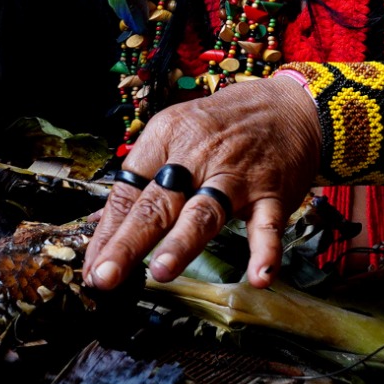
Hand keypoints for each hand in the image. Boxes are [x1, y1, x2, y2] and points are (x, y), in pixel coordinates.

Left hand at [83, 73, 321, 291]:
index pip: (128, 191)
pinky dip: (265, 252)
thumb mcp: (176, 132)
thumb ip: (143, 179)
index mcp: (166, 138)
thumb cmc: (224, 124)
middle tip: (104, 276)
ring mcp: (235, 176)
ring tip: (160, 272)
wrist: (291, 106)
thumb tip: (102, 224)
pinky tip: (258, 277)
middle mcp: (196, 156)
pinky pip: (268, 225)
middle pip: (157, 204)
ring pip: (204, 212)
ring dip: (182, 243)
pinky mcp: (272, 192)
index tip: (92, 267)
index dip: (108, 232)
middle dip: (128, 242)